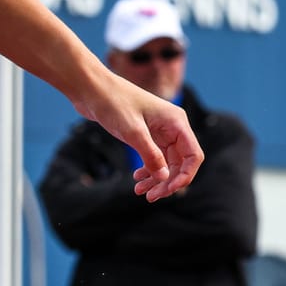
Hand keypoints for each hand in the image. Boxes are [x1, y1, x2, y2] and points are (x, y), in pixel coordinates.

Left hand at [78, 75, 201, 201]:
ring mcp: (159, 130)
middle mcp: (172, 126)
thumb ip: (150, 155)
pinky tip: (137, 178)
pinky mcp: (146, 133)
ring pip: (166, 162)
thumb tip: (164, 178)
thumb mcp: (132, 131)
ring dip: (156, 179)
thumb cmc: (112, 103)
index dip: (185, 176)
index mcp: (176, 122)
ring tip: (140, 192)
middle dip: (167, 182)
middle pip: (180, 162)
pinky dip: (148, 170)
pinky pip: (154, 157)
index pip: (193, 155)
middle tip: (150, 197)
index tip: (168, 190)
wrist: (91, 88)